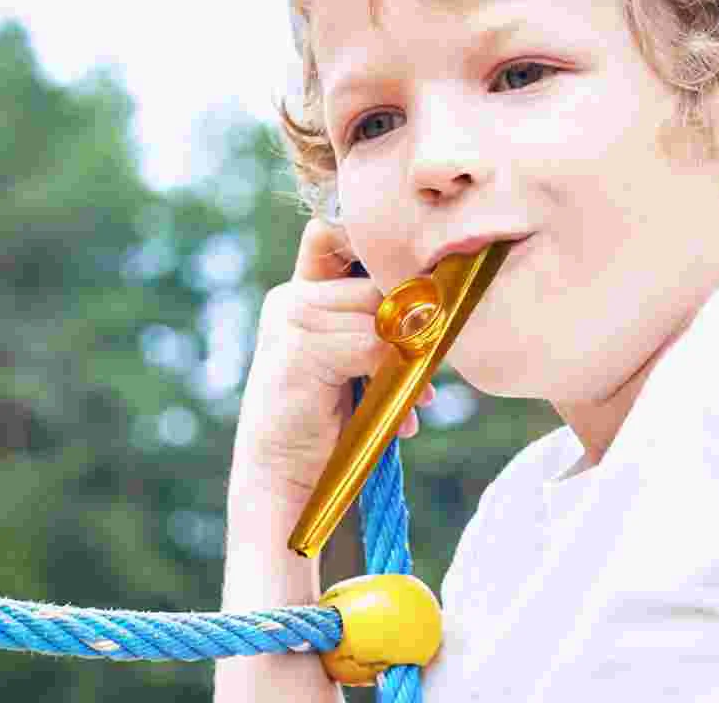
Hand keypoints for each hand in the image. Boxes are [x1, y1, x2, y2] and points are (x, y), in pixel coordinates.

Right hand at [232, 218, 433, 505]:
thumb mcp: (350, 364)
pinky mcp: (300, 349)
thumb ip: (372, 326)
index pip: (333, 235)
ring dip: (408, 357)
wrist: (283, 482)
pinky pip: (373, 345)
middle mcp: (291, 299)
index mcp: (298, 295)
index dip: (370, 248)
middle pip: (374, 284)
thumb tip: (435, 304)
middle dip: (410, 320)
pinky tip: (402, 416)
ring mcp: (291, 320)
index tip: (411, 282)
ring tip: (416, 399)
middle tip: (431, 364)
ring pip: (378, 314)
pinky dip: (397, 378)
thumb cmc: (325, 424)